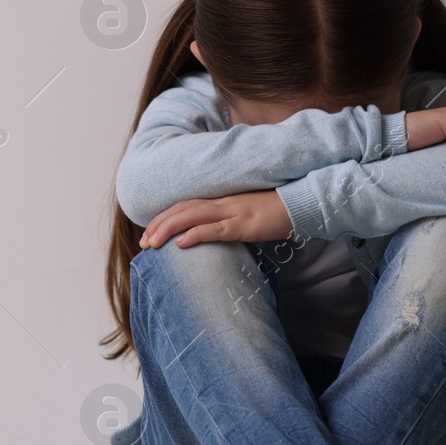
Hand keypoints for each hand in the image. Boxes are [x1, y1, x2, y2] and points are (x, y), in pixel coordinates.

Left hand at [140, 189, 293, 249]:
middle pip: (182, 210)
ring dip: (168, 229)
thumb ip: (231, 221)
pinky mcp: (244, 224)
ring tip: (152, 243)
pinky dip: (196, 234)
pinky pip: (216, 229)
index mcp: (223, 200)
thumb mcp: (249, 215)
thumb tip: (217, 235)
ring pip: (192, 217)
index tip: (150, 232)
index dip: (165, 217)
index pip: (186, 206)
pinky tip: (181, 243)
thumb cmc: (278, 210)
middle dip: (159, 225)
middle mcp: (223, 203)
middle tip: (143, 242)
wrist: (302, 202)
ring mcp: (233, 211)